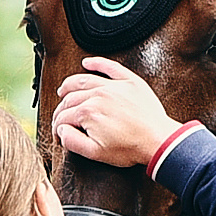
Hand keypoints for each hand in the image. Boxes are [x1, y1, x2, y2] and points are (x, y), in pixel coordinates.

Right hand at [53, 58, 179, 168]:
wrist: (158, 140)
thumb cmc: (130, 148)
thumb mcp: (96, 153)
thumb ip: (73, 141)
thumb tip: (61, 130)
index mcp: (88, 112)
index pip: (63, 117)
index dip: (57, 127)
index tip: (59, 134)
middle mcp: (98, 94)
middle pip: (70, 98)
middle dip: (61, 109)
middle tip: (60, 118)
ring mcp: (114, 86)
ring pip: (84, 80)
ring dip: (70, 84)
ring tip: (63, 90)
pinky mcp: (129, 82)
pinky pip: (110, 67)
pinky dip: (97, 63)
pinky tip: (88, 63)